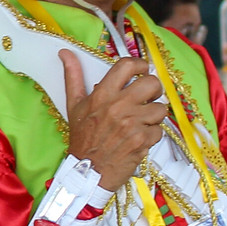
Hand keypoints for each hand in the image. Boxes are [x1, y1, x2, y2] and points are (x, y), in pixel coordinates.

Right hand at [61, 51, 166, 190]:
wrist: (87, 172)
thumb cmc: (82, 138)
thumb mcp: (74, 105)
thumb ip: (73, 77)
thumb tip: (66, 52)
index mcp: (102, 95)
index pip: (127, 66)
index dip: (140, 65)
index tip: (142, 70)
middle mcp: (118, 106)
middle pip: (152, 83)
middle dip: (153, 90)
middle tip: (147, 98)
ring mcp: (132, 124)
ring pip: (160, 108)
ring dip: (154, 116)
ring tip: (141, 122)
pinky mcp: (142, 140)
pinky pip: (159, 130)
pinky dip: (152, 136)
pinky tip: (138, 139)